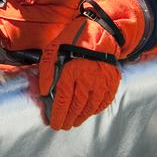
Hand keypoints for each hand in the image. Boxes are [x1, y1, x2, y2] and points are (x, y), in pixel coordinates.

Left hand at [35, 0, 143, 130]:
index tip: (54, 124)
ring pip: (90, 107)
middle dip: (68, 119)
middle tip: (63, 126)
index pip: (63, 100)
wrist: (100, 30)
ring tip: (74, 122)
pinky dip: (96, 109)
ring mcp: (102, 82)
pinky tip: (90, 112)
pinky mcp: (112, 82)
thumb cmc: (73, 39)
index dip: (58, 115)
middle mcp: (88, 80)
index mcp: (71, 72)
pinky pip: (104, 101)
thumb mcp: (52, 50)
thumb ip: (46, 71)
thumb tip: (44, 92)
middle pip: (76, 107)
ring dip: (81, 117)